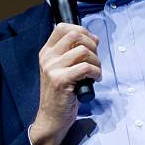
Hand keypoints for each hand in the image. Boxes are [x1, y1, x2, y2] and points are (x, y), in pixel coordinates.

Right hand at [29, 23, 99, 144]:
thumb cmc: (62, 93)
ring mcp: (52, 68)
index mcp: (47, 52)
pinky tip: (95, 79)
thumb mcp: (63, 68)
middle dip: (92, 44)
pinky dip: (96, 72)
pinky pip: (86, 67)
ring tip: (96, 71)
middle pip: (75, 34)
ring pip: (83, 51)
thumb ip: (72, 52)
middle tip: (95, 58)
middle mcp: (47, 57)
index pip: (62, 27)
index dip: (82, 30)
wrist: (52, 118)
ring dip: (96, 61)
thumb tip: (93, 39)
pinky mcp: (60, 80)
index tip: (92, 42)